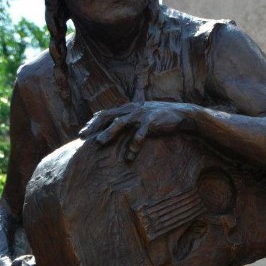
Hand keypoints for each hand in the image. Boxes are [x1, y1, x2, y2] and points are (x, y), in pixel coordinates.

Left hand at [79, 102, 194, 160]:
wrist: (183, 114)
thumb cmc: (160, 118)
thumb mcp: (142, 117)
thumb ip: (129, 121)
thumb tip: (115, 130)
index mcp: (128, 108)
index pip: (105, 113)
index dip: (92, 122)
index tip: (81, 133)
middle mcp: (132, 109)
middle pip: (108, 116)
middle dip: (94, 126)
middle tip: (82, 136)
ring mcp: (142, 114)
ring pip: (121, 122)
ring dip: (109, 132)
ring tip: (99, 142)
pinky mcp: (152, 121)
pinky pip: (140, 133)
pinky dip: (134, 145)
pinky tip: (129, 157)